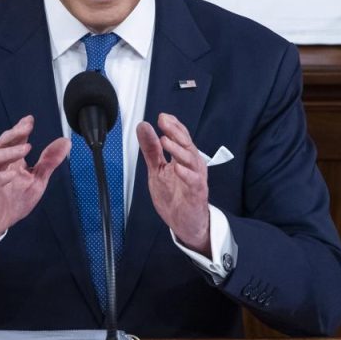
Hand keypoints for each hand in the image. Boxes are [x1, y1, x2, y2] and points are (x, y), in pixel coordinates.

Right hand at [0, 116, 70, 253]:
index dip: (22, 128)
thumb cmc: (14, 200)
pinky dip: (2, 176)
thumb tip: (65, 142)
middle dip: (15, 133)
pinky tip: (12, 173)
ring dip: (11, 152)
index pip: (15, 139)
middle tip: (27, 127)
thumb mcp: (37, 180)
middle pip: (3, 143)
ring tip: (26, 148)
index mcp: (11, 160)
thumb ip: (49, 162)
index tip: (30, 119)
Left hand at [136, 113, 210, 255]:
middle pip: (186, 144)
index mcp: (183, 158)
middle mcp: (192, 165)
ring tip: (166, 141)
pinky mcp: (197, 193)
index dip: (173, 125)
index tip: (162, 117)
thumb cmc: (174, 196)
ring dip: (178, 149)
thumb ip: (151, 149)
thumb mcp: (157, 169)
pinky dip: (186, 174)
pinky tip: (177, 167)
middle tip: (164, 123)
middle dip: (176, 132)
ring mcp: (195, 178)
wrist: (185, 223)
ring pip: (191, 160)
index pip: (181, 136)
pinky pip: (193, 181)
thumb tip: (143, 127)